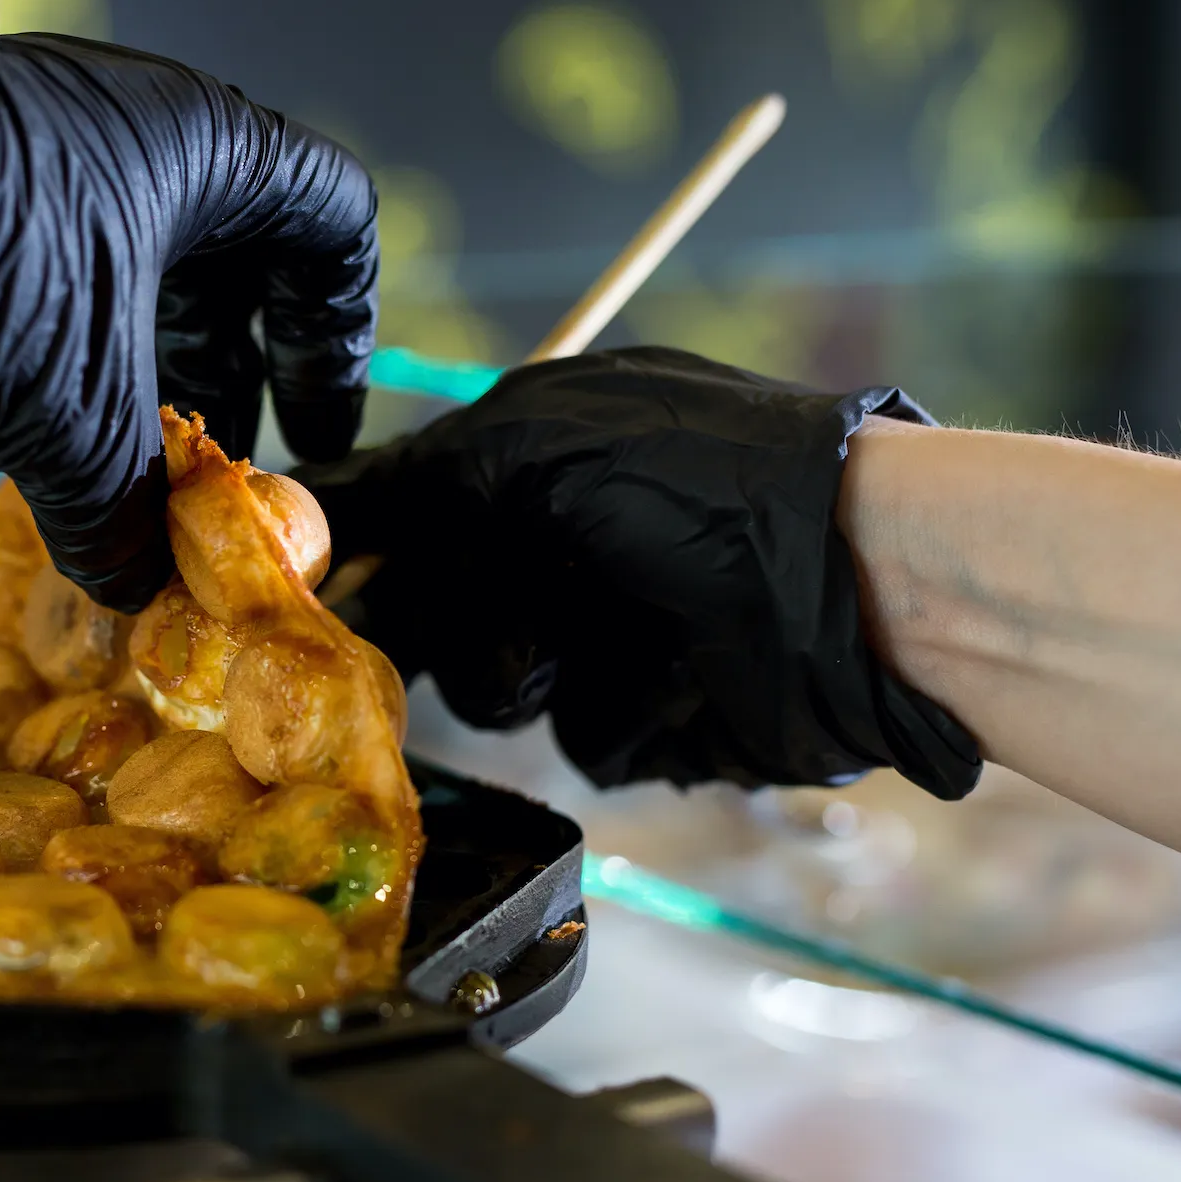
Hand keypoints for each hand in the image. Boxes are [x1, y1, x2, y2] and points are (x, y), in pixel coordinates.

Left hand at [0, 0, 376, 610]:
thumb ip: (120, 508)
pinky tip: (34, 443)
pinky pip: (49, 282)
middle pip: (229, 268)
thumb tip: (138, 585)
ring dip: (135, 386)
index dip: (338, 339)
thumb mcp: (69, 407)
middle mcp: (139, 138)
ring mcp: (48, 153)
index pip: (331, 227)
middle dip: (225, 385)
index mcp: (208, 155)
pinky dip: (59, 364)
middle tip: (215, 483)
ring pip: (130, 281)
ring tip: (124, 484)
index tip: (316, 431)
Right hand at [295, 347, 981, 796]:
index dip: (379, 550)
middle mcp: (577, 542)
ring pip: (502, 687)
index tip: (335, 587)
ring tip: (619, 637)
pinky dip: (624, 712)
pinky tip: (679, 678)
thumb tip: (320, 500)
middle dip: (465, 620)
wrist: (860, 589)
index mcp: (550, 457)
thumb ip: (421, 474)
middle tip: (499, 616)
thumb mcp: (537, 444)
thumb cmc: (708, 491)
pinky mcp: (661, 715)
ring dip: (542, 668)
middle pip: (447, 608)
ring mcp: (618, 631)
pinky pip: (586, 737)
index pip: (421, 506)